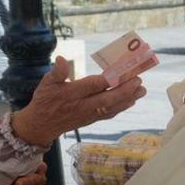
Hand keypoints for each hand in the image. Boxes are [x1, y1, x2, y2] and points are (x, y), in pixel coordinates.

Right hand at [12, 56, 146, 146]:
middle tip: (139, 80)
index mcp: (72, 93)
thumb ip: (56, 72)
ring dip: (128, 99)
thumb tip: (61, 58)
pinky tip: (132, 100)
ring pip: (112, 107)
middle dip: (125, 90)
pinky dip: (122, 107)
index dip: (108, 79)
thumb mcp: (46, 83)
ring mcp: (89, 114)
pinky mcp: (92, 119)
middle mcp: (83, 105)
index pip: (93, 85)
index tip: (122, 71)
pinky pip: (110, 113)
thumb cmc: (45, 100)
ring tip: (142, 90)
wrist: (42, 125)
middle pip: (107, 98)